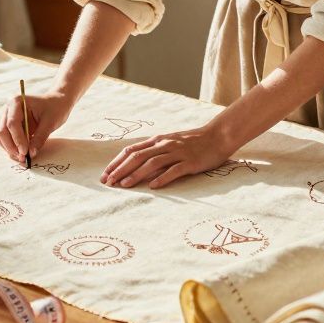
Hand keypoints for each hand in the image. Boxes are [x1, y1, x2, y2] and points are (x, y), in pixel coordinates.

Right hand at [0, 90, 75, 163]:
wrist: (56, 103)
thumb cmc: (55, 108)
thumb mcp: (50, 123)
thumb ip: (39, 138)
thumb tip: (30, 154)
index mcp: (16, 102)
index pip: (12, 124)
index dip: (17, 139)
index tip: (25, 152)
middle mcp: (8, 109)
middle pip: (2, 131)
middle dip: (11, 146)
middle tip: (23, 158)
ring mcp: (7, 117)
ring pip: (1, 137)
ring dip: (9, 149)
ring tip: (23, 158)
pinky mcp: (10, 126)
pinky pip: (6, 139)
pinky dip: (12, 148)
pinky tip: (22, 153)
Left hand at [100, 119, 232, 188]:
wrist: (218, 136)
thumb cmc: (192, 142)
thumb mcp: (170, 142)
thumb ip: (154, 151)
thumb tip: (135, 165)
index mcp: (157, 140)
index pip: (131, 151)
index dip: (116, 162)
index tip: (105, 174)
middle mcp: (164, 145)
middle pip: (137, 156)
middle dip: (120, 169)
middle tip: (108, 182)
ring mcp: (177, 152)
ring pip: (152, 163)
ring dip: (136, 174)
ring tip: (124, 185)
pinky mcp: (190, 162)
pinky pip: (174, 170)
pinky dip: (162, 178)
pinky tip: (153, 186)